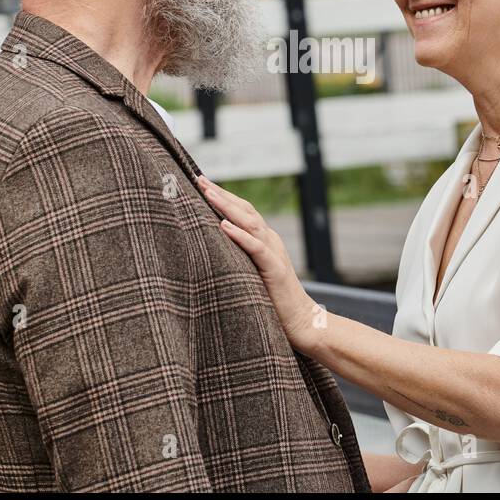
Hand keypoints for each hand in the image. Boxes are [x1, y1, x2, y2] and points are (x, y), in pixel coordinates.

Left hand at [196, 175, 320, 352]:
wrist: (301, 321)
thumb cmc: (272, 301)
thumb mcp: (250, 273)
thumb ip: (237, 257)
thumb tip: (210, 247)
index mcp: (263, 240)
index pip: (241, 211)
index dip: (222, 196)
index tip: (200, 183)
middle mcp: (269, 240)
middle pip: (244, 210)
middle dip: (221, 193)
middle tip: (198, 179)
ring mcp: (274, 252)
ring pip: (250, 222)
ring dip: (227, 206)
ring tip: (207, 193)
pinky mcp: (275, 269)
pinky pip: (256, 247)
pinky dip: (240, 235)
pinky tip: (223, 226)